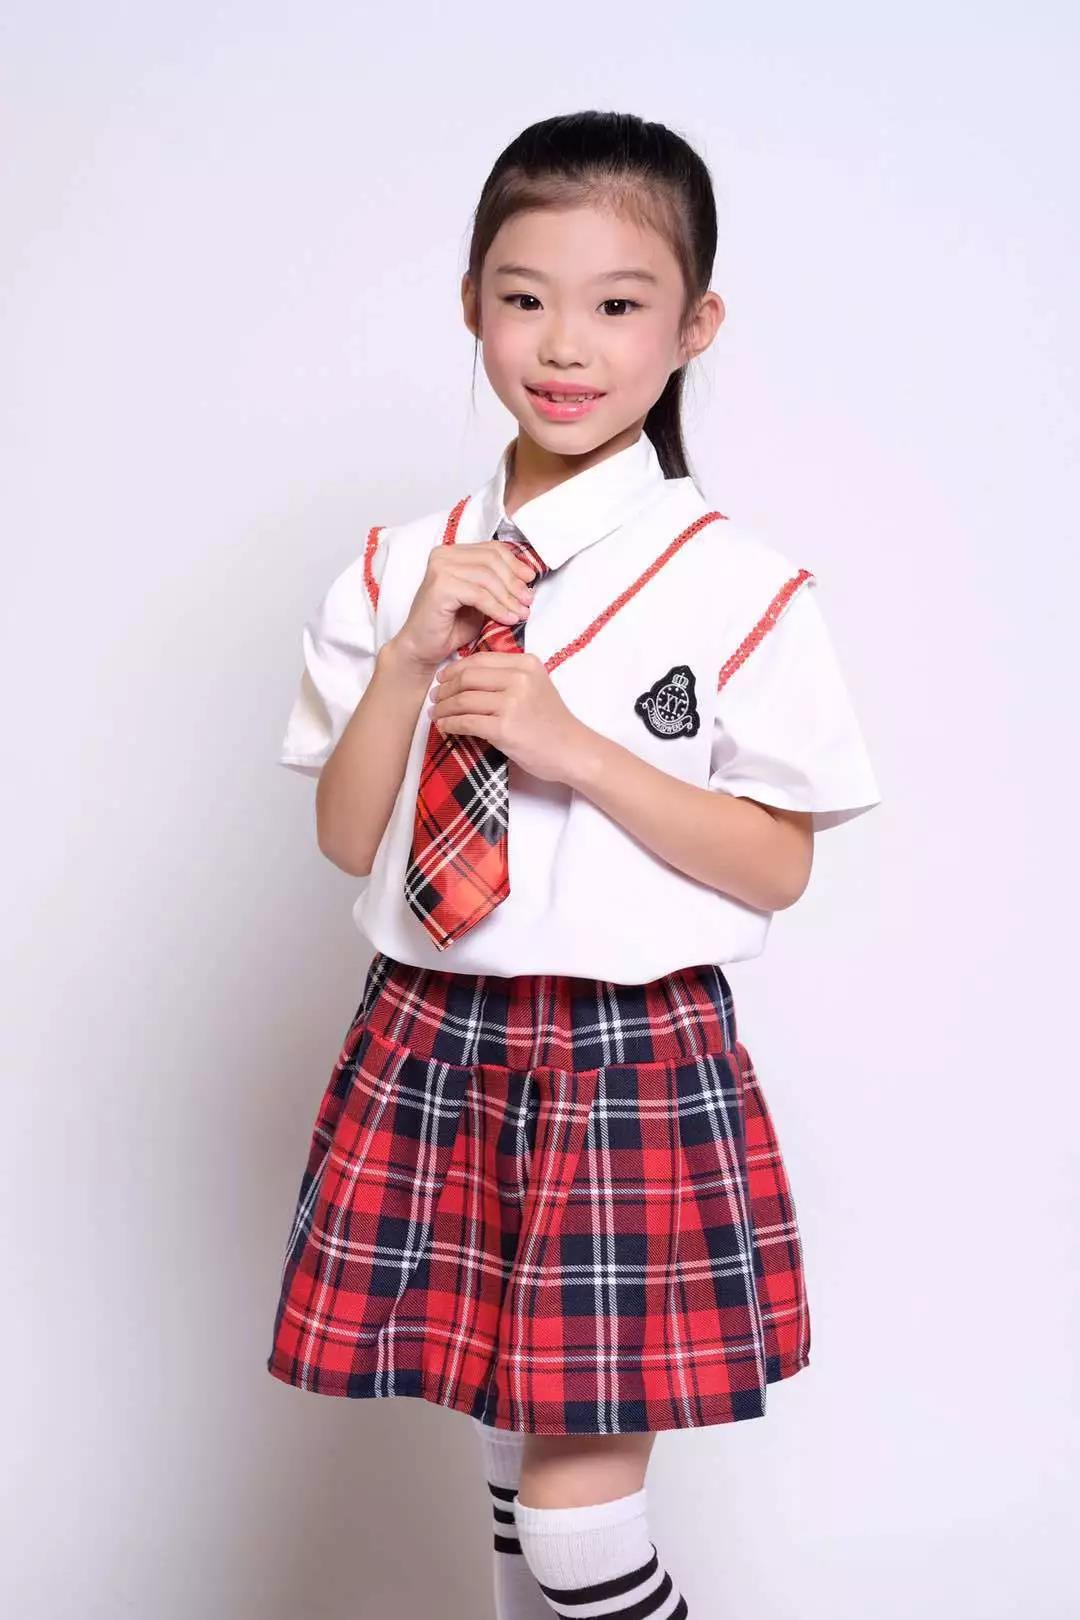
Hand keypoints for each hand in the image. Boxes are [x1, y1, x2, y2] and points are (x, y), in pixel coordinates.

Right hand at [391, 540, 537, 670]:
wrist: (422, 648)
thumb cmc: (450, 626)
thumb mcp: (480, 600)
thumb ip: (497, 586)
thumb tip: (527, 580)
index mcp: (453, 553)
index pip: (492, 549)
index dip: (515, 563)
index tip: (530, 580)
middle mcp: (443, 555)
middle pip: (492, 560)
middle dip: (514, 582)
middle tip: (528, 601)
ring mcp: (440, 568)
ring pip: (487, 576)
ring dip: (508, 597)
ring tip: (521, 613)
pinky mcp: (440, 586)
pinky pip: (478, 594)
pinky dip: (497, 607)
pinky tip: (508, 619)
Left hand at [430, 650, 590, 784]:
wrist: (573, 751)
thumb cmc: (552, 722)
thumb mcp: (536, 686)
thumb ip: (509, 676)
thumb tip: (465, 674)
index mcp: (526, 664)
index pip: (480, 659)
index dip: (454, 669)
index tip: (443, 679)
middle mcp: (519, 679)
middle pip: (467, 677)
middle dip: (444, 688)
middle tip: (435, 698)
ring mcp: (512, 703)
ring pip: (463, 700)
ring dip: (443, 708)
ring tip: (437, 714)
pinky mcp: (504, 728)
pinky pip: (466, 722)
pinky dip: (450, 724)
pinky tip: (445, 727)